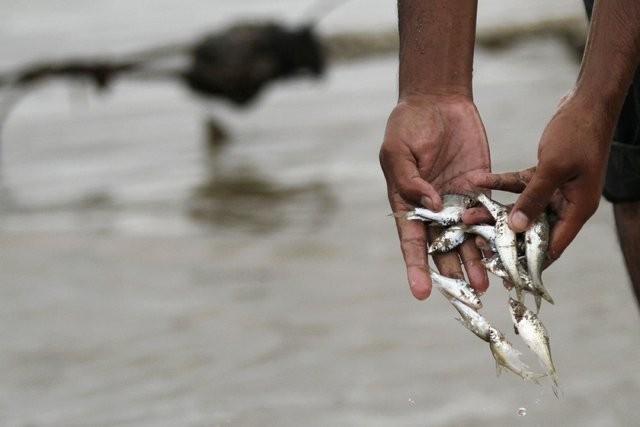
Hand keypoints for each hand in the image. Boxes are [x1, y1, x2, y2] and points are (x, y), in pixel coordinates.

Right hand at [380, 94, 490, 298]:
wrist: (438, 101)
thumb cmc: (408, 125)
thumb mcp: (398, 151)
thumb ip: (410, 180)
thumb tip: (432, 205)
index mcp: (407, 203)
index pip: (410, 241)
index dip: (416, 267)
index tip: (421, 291)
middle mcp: (433, 208)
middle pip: (441, 247)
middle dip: (452, 272)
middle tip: (467, 295)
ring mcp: (457, 200)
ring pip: (467, 236)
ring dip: (476, 260)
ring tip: (486, 283)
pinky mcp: (479, 188)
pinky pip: (488, 213)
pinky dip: (494, 232)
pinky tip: (503, 249)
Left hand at [471, 93, 611, 261]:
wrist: (587, 101)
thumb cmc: (578, 133)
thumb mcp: (554, 168)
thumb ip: (534, 198)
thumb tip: (517, 227)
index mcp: (576, 209)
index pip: (551, 246)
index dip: (529, 261)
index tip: (506, 274)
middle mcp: (566, 203)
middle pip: (531, 229)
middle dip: (503, 237)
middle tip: (476, 244)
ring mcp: (554, 189)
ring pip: (519, 208)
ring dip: (493, 210)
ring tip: (466, 215)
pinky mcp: (543, 174)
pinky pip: (516, 185)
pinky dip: (498, 184)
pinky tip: (476, 182)